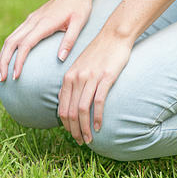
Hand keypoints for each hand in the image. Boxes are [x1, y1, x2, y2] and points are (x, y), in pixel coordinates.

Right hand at [0, 0, 93, 81]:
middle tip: (1, 79)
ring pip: (10, 38)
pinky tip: (7, 58)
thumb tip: (60, 59)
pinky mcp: (32, 19)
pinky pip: (15, 34)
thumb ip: (70, 40)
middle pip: (12, 42)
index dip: (18, 61)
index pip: (26, 44)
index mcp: (44, 23)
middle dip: (4, 61)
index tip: (15, 76)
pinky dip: (8, 48)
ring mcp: (31, 19)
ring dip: (3, 55)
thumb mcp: (80, 22)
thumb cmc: (80, 6)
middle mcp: (34, 20)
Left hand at [57, 29, 131, 144]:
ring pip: (83, 110)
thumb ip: (71, 83)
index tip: (73, 134)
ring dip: (85, 128)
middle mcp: (76, 78)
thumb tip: (64, 103)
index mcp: (68, 77)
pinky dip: (97, 117)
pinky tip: (99, 126)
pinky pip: (98, 101)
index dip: (66, 126)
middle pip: (71, 112)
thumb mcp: (79, 66)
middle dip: (74, 131)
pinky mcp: (105, 77)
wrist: (114, 35)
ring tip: (90, 138)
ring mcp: (91, 77)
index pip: (62, 108)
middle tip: (81, 142)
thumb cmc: (98, 52)